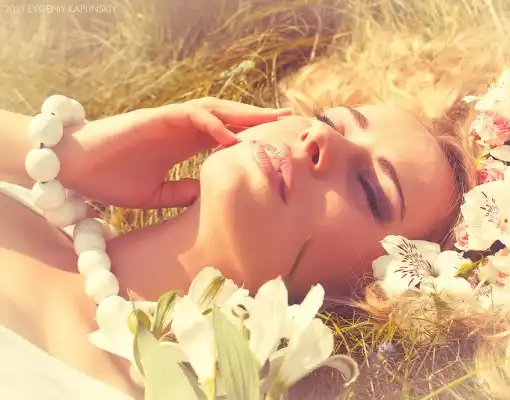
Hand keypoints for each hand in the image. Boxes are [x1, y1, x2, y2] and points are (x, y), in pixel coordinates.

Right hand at [56, 98, 290, 208]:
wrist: (75, 168)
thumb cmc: (112, 179)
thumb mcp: (156, 194)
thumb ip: (184, 193)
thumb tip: (210, 197)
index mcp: (185, 145)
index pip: (228, 136)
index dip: (254, 138)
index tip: (280, 146)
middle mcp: (183, 129)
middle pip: (230, 119)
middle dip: (260, 119)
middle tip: (291, 122)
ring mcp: (170, 121)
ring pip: (216, 110)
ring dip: (245, 114)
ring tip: (273, 120)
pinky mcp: (155, 118)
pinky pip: (190, 115)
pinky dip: (212, 123)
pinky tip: (232, 135)